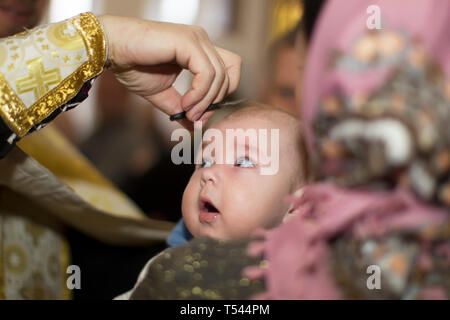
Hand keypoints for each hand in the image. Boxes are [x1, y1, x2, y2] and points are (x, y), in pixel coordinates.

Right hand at [98, 15, 241, 126]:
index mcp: (198, 50)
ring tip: (187, 112)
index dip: (221, 95)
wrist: (112, 51)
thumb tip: (195, 127)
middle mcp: (201, 41)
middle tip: (194, 117)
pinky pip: (206, 73)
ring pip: (219, 76)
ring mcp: (196, 39)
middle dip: (215, 101)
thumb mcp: (163, 94)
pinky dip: (199, 93)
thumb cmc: (133, 66)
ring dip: (205, 101)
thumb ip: (181, 108)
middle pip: (229, 74)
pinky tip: (184, 103)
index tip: (201, 113)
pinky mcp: (188, 41)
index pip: (230, 71)